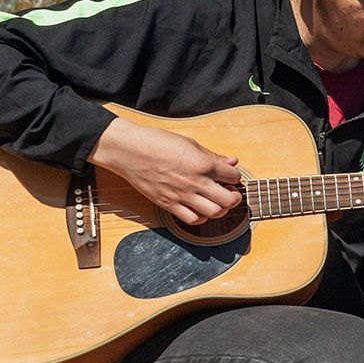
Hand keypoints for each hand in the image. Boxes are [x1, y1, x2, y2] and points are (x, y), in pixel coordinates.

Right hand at [89, 117, 243, 225]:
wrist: (129, 151)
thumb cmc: (157, 143)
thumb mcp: (190, 144)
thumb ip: (213, 156)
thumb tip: (232, 161)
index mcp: (203, 164)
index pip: (234, 176)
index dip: (235, 177)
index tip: (230, 176)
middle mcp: (196, 182)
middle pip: (229, 200)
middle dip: (234, 198)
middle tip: (230, 193)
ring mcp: (182, 196)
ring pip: (214, 213)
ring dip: (220, 209)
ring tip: (216, 201)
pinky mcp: (168, 204)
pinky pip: (192, 219)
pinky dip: (201, 217)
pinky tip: (199, 208)